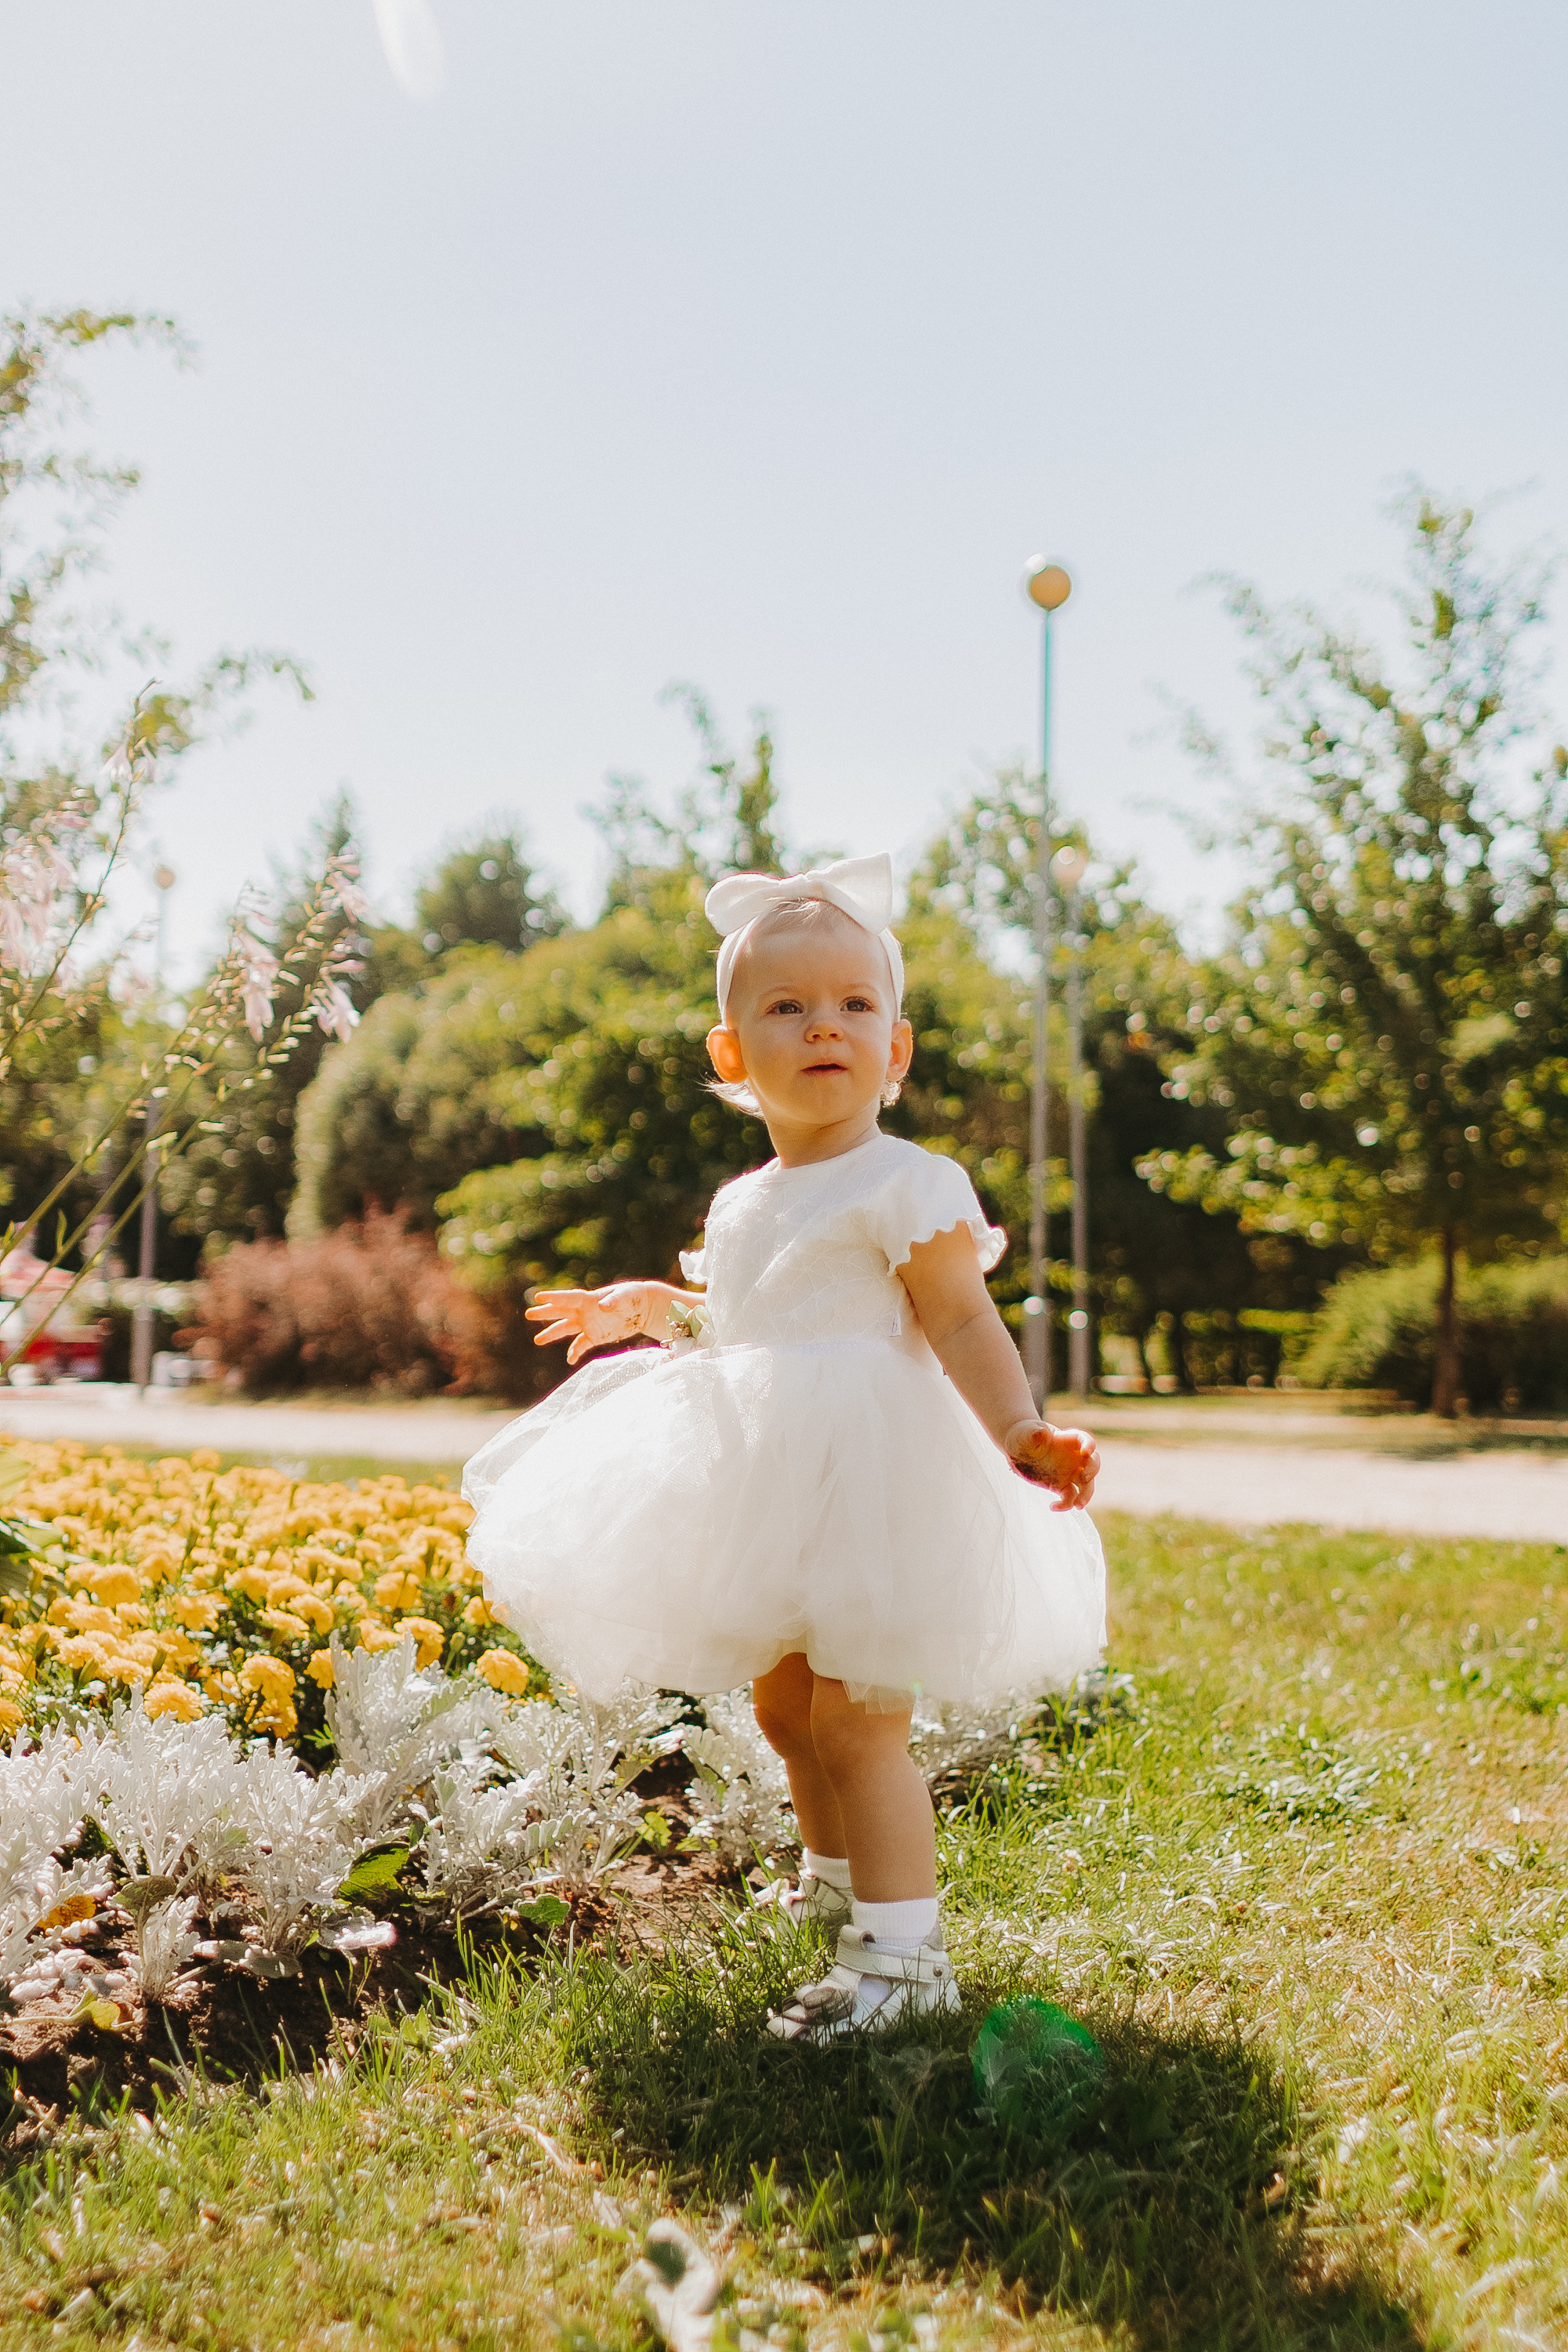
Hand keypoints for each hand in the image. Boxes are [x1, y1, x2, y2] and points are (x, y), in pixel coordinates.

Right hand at [525, 1283, 650, 1365]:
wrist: (644, 1308)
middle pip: (561, 1312)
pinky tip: (570, 1360)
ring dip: (552, 1334)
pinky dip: (575, 1352)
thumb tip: (601, 1306)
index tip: (538, 1297)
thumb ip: (613, 1301)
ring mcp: (589, 1323)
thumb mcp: (625, 1296)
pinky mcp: (596, 1336)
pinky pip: (581, 1345)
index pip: (568, 1298)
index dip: (554, 1297)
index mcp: (589, 1299)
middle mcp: (585, 1311)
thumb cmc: (633, 1296)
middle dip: (545, 1313)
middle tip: (528, 1314)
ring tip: (537, 1340)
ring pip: (566, 1329)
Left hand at [1004, 1420, 1099, 1510]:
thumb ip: (1035, 1433)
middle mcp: (1073, 1457)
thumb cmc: (1024, 1435)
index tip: (1086, 1452)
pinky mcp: (1060, 1485)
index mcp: (1067, 1439)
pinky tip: (1052, 1506)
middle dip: (1092, 1470)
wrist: (1016, 1449)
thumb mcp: (1027, 1433)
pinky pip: (1069, 1497)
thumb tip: (1041, 1433)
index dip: (1089, 1444)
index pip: (1084, 1439)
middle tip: (1084, 1478)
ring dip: (1086, 1495)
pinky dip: (1065, 1504)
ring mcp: (1068, 1472)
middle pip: (1092, 1463)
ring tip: (1078, 1505)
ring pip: (1086, 1484)